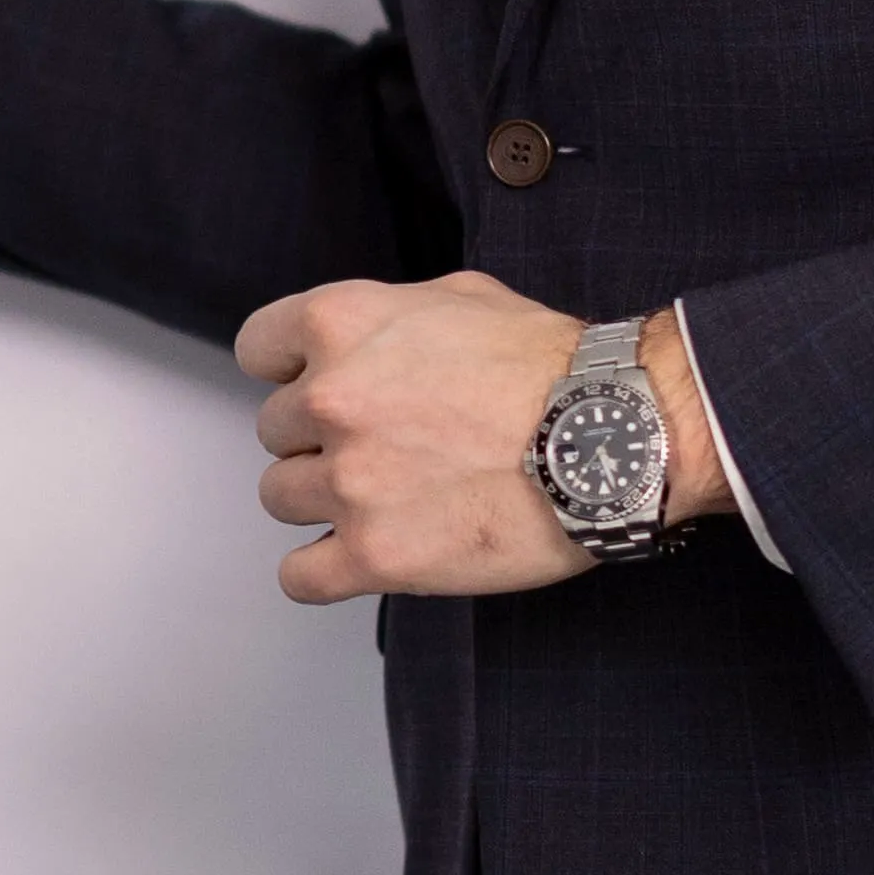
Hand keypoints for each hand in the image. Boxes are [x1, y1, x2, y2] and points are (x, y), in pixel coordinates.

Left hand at [236, 282, 727, 606]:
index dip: (289, 371)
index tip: (317, 387)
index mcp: (341, 324)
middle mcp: (330, 400)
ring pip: (280, 498)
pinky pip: (299, 576)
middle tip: (385, 446)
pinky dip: (320, 571)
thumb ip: (388, 317)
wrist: (615, 434)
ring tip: (388, 497)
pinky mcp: (374, 555)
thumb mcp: (460, 297)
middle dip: (321, 438)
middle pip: (275, 431)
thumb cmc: (553, 367)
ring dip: (323, 500)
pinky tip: (357, 557)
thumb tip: (364, 341)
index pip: (257, 349)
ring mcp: (349, 482)